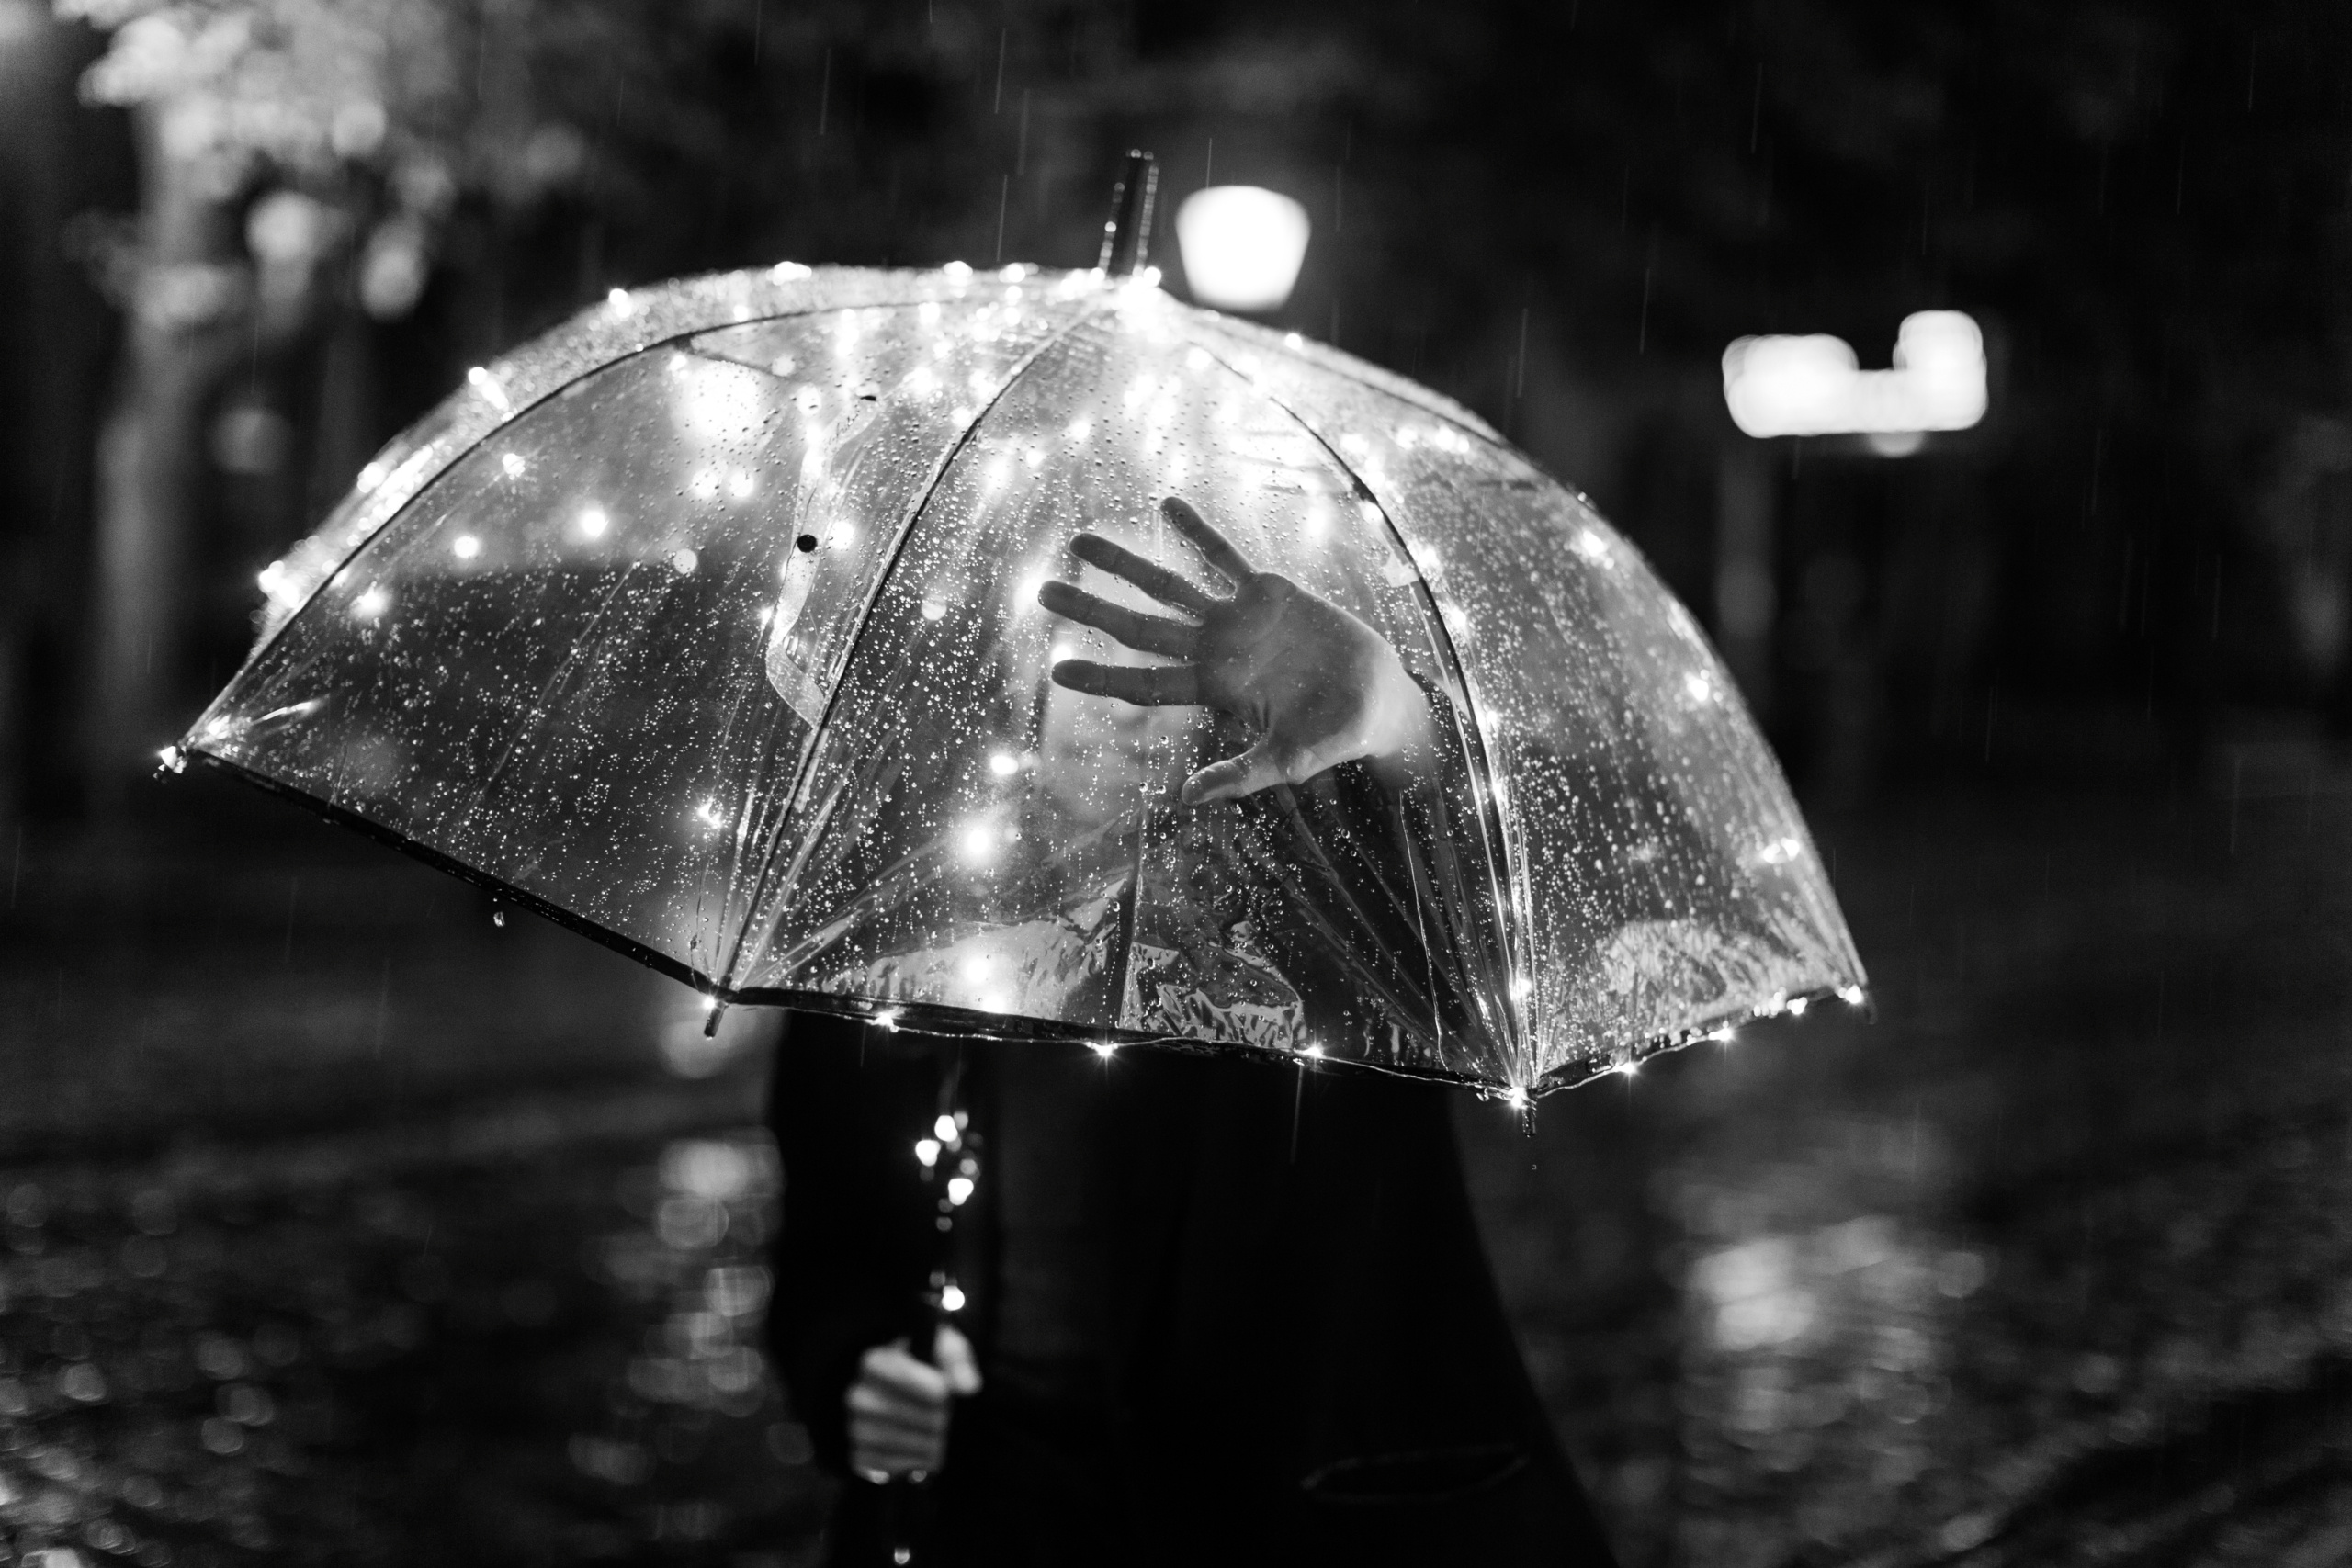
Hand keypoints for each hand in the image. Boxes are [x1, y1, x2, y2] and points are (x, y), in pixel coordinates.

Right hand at [847, 1324, 980, 1482]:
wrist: (911, 1398)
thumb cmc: (930, 1369)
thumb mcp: (945, 1353)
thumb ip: (957, 1362)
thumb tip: (967, 1387)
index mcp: (875, 1362)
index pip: (899, 1376)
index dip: (926, 1387)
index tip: (945, 1394)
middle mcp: (858, 1395)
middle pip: (896, 1412)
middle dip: (931, 1419)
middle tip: (947, 1421)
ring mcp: (855, 1427)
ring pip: (891, 1441)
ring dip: (925, 1444)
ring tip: (941, 1440)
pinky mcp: (860, 1456)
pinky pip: (884, 1465)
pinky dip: (911, 1463)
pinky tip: (926, 1455)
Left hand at [1040, 497, 1435, 804]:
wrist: (1378, 701)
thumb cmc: (1332, 738)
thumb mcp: (1285, 763)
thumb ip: (1237, 776)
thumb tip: (1183, 799)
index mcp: (1213, 691)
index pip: (1145, 684)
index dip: (1102, 676)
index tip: (1056, 669)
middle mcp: (1214, 650)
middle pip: (1140, 627)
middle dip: (1093, 609)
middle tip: (1043, 591)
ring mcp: (1238, 618)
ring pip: (1170, 585)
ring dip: (1126, 564)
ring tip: (1080, 542)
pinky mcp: (1269, 592)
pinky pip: (1226, 555)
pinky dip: (1198, 531)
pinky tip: (1167, 506)